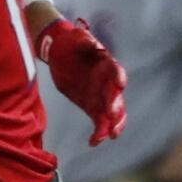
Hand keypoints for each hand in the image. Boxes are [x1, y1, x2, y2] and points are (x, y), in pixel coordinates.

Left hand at [35, 16, 126, 145]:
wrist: (61, 53)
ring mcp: (101, 96)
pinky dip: (98, 133)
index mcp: (106, 64)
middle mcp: (107, 82)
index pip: (115, 71)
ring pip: (113, 114)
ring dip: (114, 125)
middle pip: (116, 96)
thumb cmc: (71, 43)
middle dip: (116, 106)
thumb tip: (90, 43)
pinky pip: (99, 122)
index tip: (120, 83)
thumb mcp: (76, 38)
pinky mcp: (92, 107)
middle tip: (112, 115)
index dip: (118, 76)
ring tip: (112, 136)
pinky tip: (94, 142)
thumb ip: (84, 41)